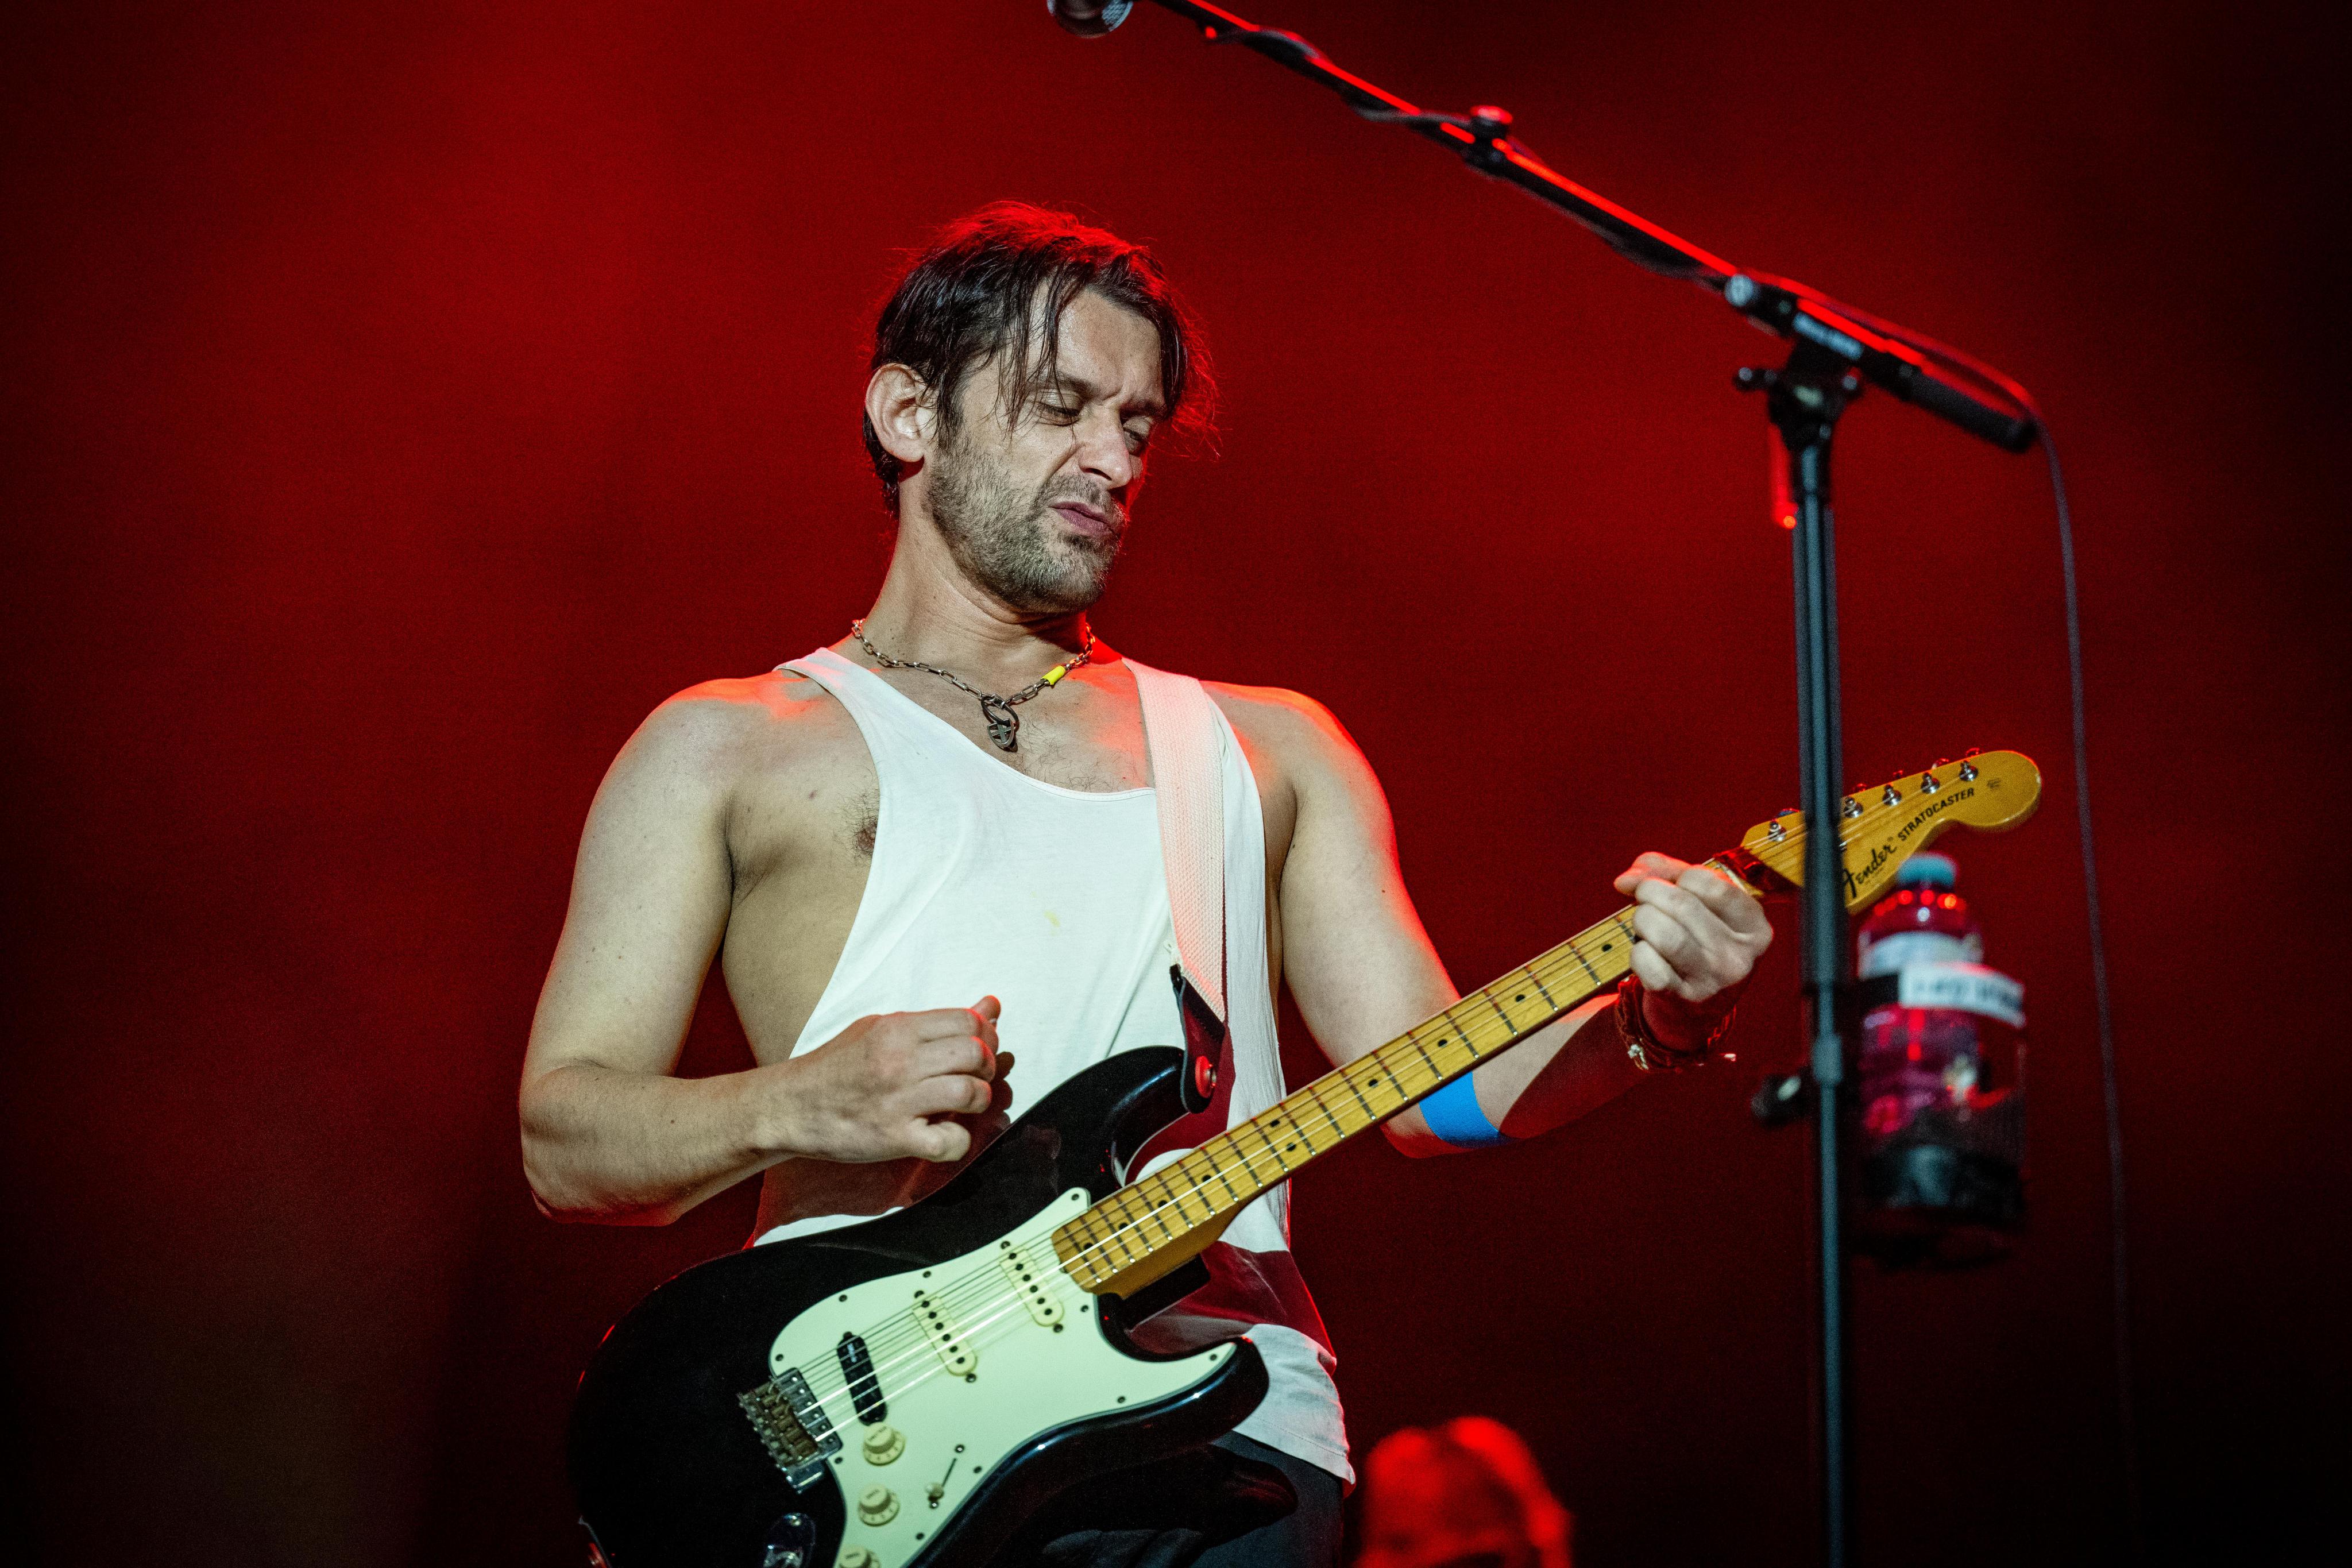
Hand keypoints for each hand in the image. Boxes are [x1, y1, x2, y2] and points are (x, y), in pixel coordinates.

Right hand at [772, 997, 1013, 1162]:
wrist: (790, 1106)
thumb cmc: (837, 1066)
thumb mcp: (880, 1029)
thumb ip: (935, 1021)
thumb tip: (990, 1007)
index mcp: (897, 1029)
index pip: (968, 1022)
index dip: (986, 1036)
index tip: (981, 1048)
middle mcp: (900, 1061)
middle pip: (974, 1055)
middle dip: (986, 1068)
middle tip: (975, 1077)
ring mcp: (897, 1101)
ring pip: (969, 1094)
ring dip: (978, 1101)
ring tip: (964, 1104)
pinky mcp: (894, 1138)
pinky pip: (949, 1141)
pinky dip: (958, 1141)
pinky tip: (945, 1134)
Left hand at [1612, 854, 1772, 1048]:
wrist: (1697, 1006)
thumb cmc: (1698, 941)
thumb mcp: (1701, 904)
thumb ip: (1668, 873)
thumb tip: (1626, 879)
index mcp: (1755, 927)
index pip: (1711, 884)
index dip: (1679, 874)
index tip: (1672, 882)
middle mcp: (1739, 956)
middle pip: (1683, 906)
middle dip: (1651, 892)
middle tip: (1644, 897)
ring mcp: (1713, 981)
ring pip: (1665, 934)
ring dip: (1642, 919)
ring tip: (1644, 922)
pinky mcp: (1683, 999)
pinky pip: (1648, 963)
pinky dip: (1637, 951)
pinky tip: (1645, 951)